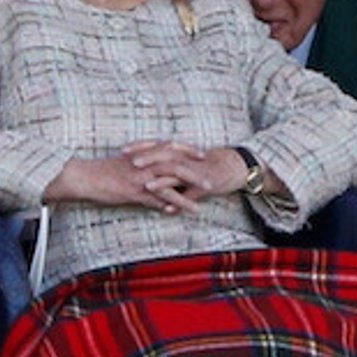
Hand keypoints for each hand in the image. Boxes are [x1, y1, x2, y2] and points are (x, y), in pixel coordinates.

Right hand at [48, 142, 205, 213]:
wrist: (84, 176)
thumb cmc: (104, 171)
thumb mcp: (126, 164)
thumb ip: (143, 167)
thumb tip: (154, 174)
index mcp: (143, 154)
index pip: (171, 147)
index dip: (188, 150)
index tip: (202, 154)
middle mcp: (144, 164)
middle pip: (175, 165)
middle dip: (194, 174)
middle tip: (209, 181)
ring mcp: (139, 177)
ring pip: (168, 185)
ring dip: (185, 196)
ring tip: (198, 206)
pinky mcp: (132, 191)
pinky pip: (152, 200)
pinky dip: (165, 207)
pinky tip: (176, 214)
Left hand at [126, 142, 251, 203]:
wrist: (233, 168)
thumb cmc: (204, 167)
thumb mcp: (183, 166)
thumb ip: (166, 171)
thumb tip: (149, 178)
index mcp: (179, 153)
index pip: (156, 146)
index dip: (140, 147)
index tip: (123, 150)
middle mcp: (186, 159)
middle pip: (163, 155)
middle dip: (147, 158)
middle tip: (130, 161)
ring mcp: (195, 171)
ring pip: (176, 173)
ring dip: (161, 180)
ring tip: (146, 186)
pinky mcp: (205, 184)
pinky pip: (191, 193)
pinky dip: (180, 201)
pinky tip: (168, 211)